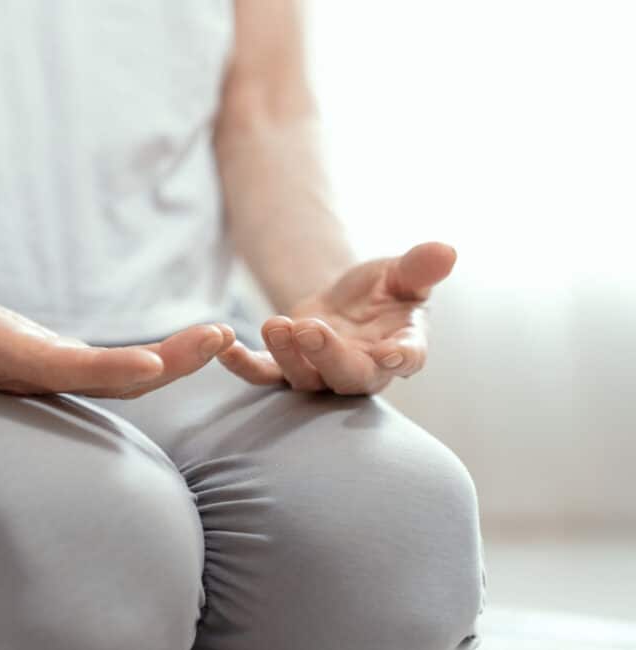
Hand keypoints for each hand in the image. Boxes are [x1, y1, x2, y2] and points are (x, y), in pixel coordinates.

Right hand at [0, 225, 234, 397]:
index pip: (55, 367)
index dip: (104, 368)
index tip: (153, 363)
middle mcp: (27, 372)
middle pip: (104, 381)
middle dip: (164, 365)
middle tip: (218, 335)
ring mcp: (47, 371)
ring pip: (117, 379)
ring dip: (171, 363)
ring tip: (220, 335)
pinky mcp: (58, 362)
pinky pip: (113, 369)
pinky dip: (156, 359)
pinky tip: (192, 343)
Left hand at [219, 242, 455, 394]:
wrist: (348, 302)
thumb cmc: (384, 291)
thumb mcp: (401, 272)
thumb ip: (420, 267)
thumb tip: (447, 250)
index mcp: (401, 348)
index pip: (407, 358)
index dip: (402, 358)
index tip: (394, 354)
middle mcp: (362, 370)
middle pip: (347, 376)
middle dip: (328, 356)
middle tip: (309, 329)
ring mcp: (321, 374)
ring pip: (304, 377)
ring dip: (287, 354)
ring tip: (275, 323)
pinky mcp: (286, 368)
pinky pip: (263, 374)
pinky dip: (243, 365)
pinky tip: (224, 347)